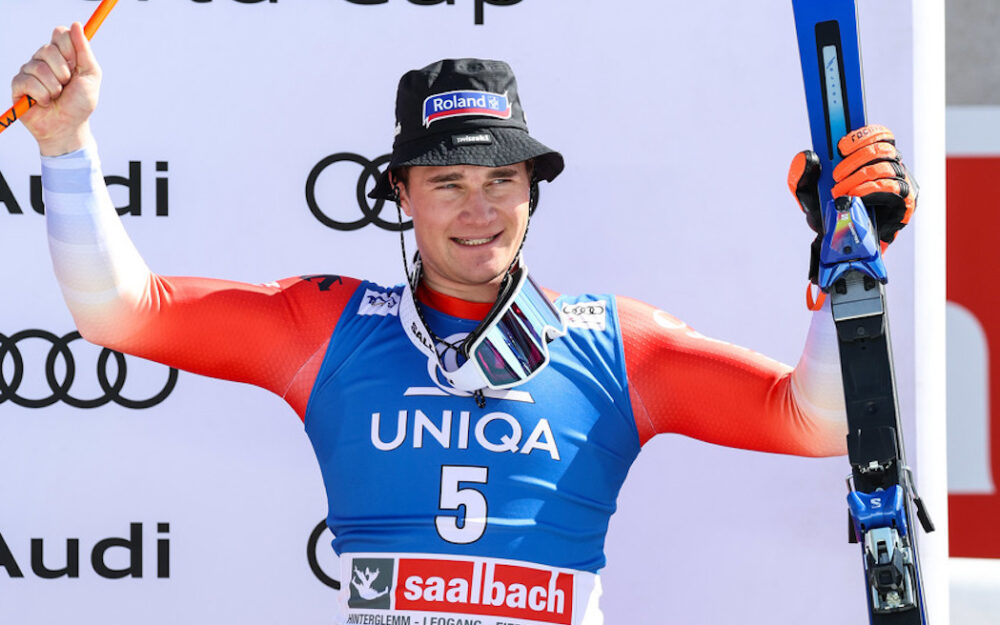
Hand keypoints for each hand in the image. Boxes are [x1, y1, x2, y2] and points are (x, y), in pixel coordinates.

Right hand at [11, 22, 100, 155]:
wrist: (68, 128)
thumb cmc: (80, 104)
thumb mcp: (91, 76)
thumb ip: (84, 51)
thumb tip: (76, 24)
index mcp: (62, 55)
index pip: (60, 34)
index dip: (69, 48)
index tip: (75, 65)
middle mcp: (43, 60)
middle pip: (48, 49)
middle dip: (63, 72)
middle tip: (66, 86)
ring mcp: (29, 71)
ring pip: (38, 67)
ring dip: (53, 87)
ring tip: (56, 97)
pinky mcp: (18, 85)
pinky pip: (27, 81)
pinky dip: (42, 96)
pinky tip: (44, 103)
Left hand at [787, 124, 917, 282]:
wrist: (837, 242)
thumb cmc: (827, 213)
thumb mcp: (808, 193)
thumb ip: (802, 174)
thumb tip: (807, 156)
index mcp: (873, 159)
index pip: (880, 135)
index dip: (864, 135)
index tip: (841, 146)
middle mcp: (891, 167)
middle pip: (883, 148)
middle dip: (855, 159)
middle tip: (835, 176)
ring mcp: (901, 184)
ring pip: (886, 167)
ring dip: (858, 177)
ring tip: (840, 191)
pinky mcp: (905, 202)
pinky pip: (893, 187)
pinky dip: (871, 189)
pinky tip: (856, 196)